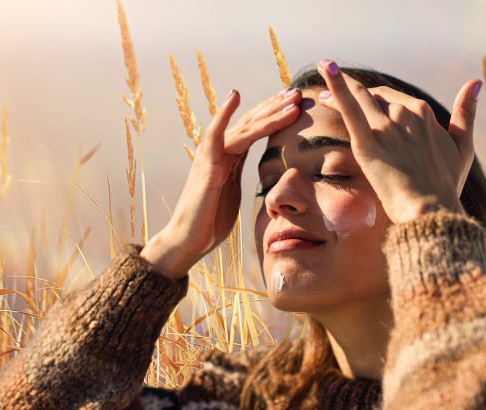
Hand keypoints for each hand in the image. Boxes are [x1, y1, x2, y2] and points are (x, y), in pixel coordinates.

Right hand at [141, 88, 302, 278]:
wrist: (188, 240)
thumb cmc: (210, 221)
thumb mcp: (233, 193)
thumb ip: (241, 177)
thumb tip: (259, 176)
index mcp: (228, 157)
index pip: (254, 129)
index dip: (274, 114)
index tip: (295, 102)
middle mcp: (219, 150)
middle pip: (251, 122)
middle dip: (275, 106)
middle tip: (297, 92)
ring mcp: (211, 156)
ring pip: (243, 127)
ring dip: (268, 112)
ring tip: (289, 99)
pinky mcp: (206, 167)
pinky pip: (215, 136)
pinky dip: (224, 114)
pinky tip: (235, 96)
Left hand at [315, 60, 480, 223]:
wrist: (431, 211)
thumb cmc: (446, 185)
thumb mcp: (462, 146)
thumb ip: (466, 113)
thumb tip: (475, 83)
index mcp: (424, 113)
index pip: (394, 99)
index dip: (376, 98)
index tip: (363, 99)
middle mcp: (405, 114)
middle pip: (374, 97)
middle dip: (355, 92)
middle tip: (331, 93)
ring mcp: (385, 127)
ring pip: (359, 97)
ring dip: (338, 85)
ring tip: (324, 73)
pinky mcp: (367, 143)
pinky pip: (349, 108)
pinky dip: (337, 86)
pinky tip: (325, 68)